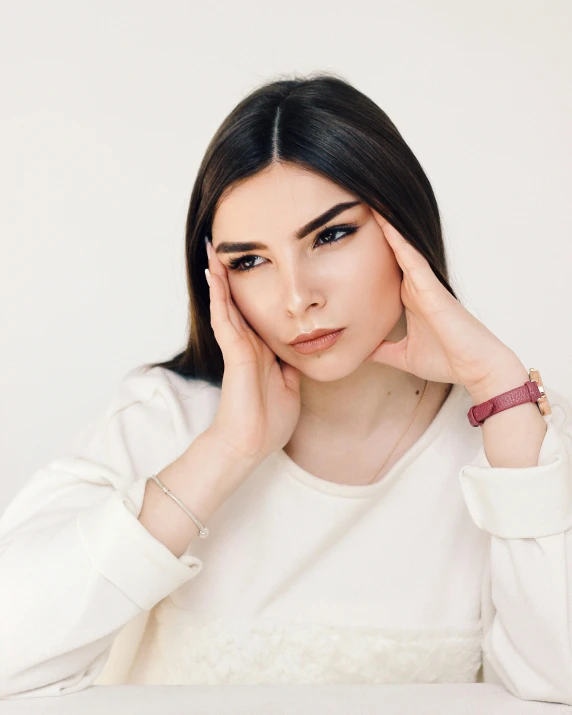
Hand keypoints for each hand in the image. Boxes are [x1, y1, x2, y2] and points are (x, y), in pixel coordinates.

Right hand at [205, 238, 301, 463]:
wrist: (252, 445)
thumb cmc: (269, 422)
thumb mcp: (289, 387)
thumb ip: (289, 366)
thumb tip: (299, 352)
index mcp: (260, 351)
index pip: (252, 313)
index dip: (248, 290)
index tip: (249, 267)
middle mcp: (247, 345)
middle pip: (235, 303)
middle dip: (229, 276)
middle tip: (221, 248)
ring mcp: (238, 349)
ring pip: (226, 305)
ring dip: (220, 278)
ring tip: (212, 252)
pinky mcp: (235, 355)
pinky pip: (225, 320)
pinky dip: (220, 298)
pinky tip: (216, 277)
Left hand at [364, 209, 517, 393]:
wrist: (476, 368)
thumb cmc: (447, 360)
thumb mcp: (402, 356)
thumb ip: (381, 351)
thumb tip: (358, 353)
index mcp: (407, 299)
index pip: (381, 269)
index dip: (365, 250)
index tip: (345, 232)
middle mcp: (415, 287)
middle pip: (390, 251)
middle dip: (374, 228)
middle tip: (353, 201)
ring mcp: (424, 285)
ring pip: (400, 248)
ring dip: (384, 225)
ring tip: (366, 200)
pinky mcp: (432, 289)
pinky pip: (413, 260)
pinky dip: (399, 242)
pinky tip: (385, 223)